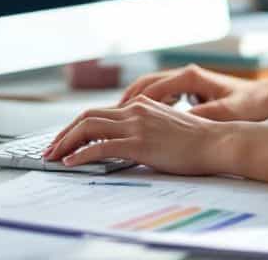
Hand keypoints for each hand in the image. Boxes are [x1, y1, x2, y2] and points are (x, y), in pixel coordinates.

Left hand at [43, 95, 267, 182]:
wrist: (217, 142)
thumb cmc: (197, 141)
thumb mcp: (166, 126)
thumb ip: (144, 127)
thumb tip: (125, 141)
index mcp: (141, 105)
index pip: (99, 112)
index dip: (76, 126)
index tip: (64, 140)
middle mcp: (135, 109)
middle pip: (87, 116)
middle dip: (63, 133)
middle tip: (50, 150)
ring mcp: (136, 124)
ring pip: (88, 127)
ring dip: (65, 142)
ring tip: (53, 157)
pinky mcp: (139, 142)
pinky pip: (100, 146)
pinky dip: (80, 154)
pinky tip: (71, 163)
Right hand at [117, 63, 267, 121]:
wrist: (265, 97)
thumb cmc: (248, 104)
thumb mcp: (227, 112)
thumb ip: (203, 114)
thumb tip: (180, 122)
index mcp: (190, 76)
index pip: (153, 88)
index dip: (134, 104)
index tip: (119, 118)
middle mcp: (184, 74)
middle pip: (145, 84)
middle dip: (125, 100)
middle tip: (106, 118)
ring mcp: (185, 80)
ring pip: (149, 88)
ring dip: (132, 103)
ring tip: (115, 121)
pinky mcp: (187, 88)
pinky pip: (159, 94)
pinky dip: (145, 105)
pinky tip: (137, 121)